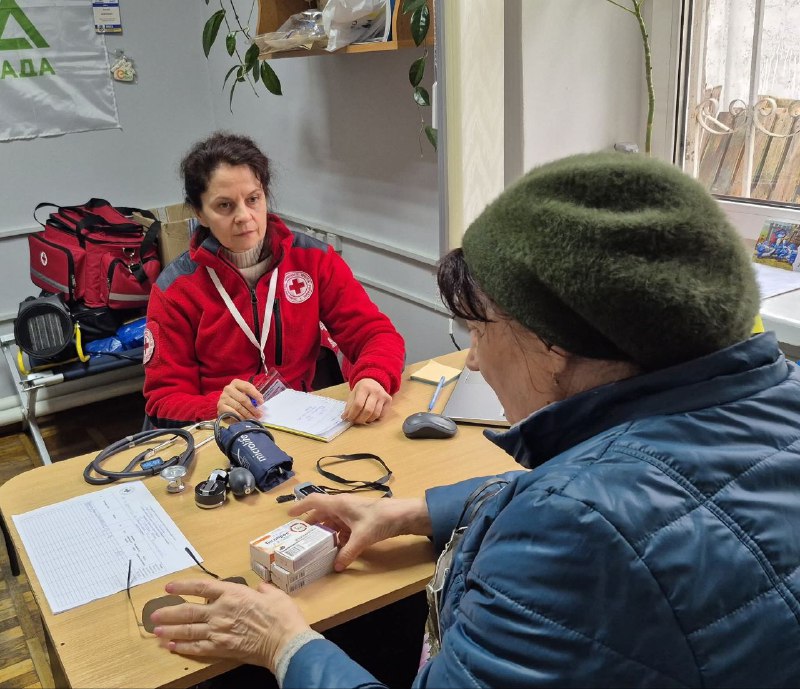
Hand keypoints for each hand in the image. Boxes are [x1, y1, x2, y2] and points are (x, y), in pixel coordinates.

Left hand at [151, 579, 309, 673]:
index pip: (202, 587)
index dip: (183, 586)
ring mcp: (219, 631)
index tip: (169, 587)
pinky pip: (197, 647)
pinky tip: (173, 646)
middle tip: (154, 615)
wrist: (285, 642)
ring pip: (188, 629)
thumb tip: (259, 588)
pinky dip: (183, 647)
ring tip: (157, 631)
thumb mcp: (275, 595)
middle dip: (169, 612)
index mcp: (233, 594)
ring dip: (170, 630)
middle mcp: (221, 611)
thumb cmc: (282, 617)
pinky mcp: (221, 648)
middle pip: (188, 610)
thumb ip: (263, 590)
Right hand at [217, 379, 262, 420]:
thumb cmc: (239, 400)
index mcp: (236, 383)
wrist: (226, 408)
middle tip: (259, 414)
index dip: (256, 395)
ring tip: (254, 418)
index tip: (261, 402)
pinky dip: (240, 417)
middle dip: (253, 408)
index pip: (247, 387)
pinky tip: (245, 420)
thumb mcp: (246, 395)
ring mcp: (223, 397)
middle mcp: (228, 388)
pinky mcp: (220, 406)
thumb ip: (253, 396)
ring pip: (239, 407)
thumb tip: (260, 402)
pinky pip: (233, 412)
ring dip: (248, 414)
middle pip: (243, 399)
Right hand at [288, 494, 430, 570]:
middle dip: (310, 524)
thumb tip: (336, 567)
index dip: (300, 506)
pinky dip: (337, 536)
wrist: (403, 516)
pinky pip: (342, 527)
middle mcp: (343, 506)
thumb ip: (347, 553)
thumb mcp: (361, 538)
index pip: (314, 501)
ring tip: (314, 546)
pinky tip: (336, 548)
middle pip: (321, 513)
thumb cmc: (380, 519)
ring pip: (332, 521)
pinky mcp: (360, 520)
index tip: (288, 516)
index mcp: (339, 504)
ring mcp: (352, 513)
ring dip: (324, 532)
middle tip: (299, 537)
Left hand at [342, 378, 390, 423]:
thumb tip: (345, 417)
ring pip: (376, 414)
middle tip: (356, 421)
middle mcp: (375, 391)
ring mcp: (383, 396)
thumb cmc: (362, 389)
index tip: (349, 419)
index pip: (358, 404)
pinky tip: (370, 415)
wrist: (373, 381)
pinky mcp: (389, 400)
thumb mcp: (353, 394)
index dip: (353, 414)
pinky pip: (382, 414)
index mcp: (364, 387)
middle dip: (360, 419)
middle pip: (368, 410)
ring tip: (362, 419)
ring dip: (367, 420)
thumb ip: (349, 405)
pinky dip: (375, 418)